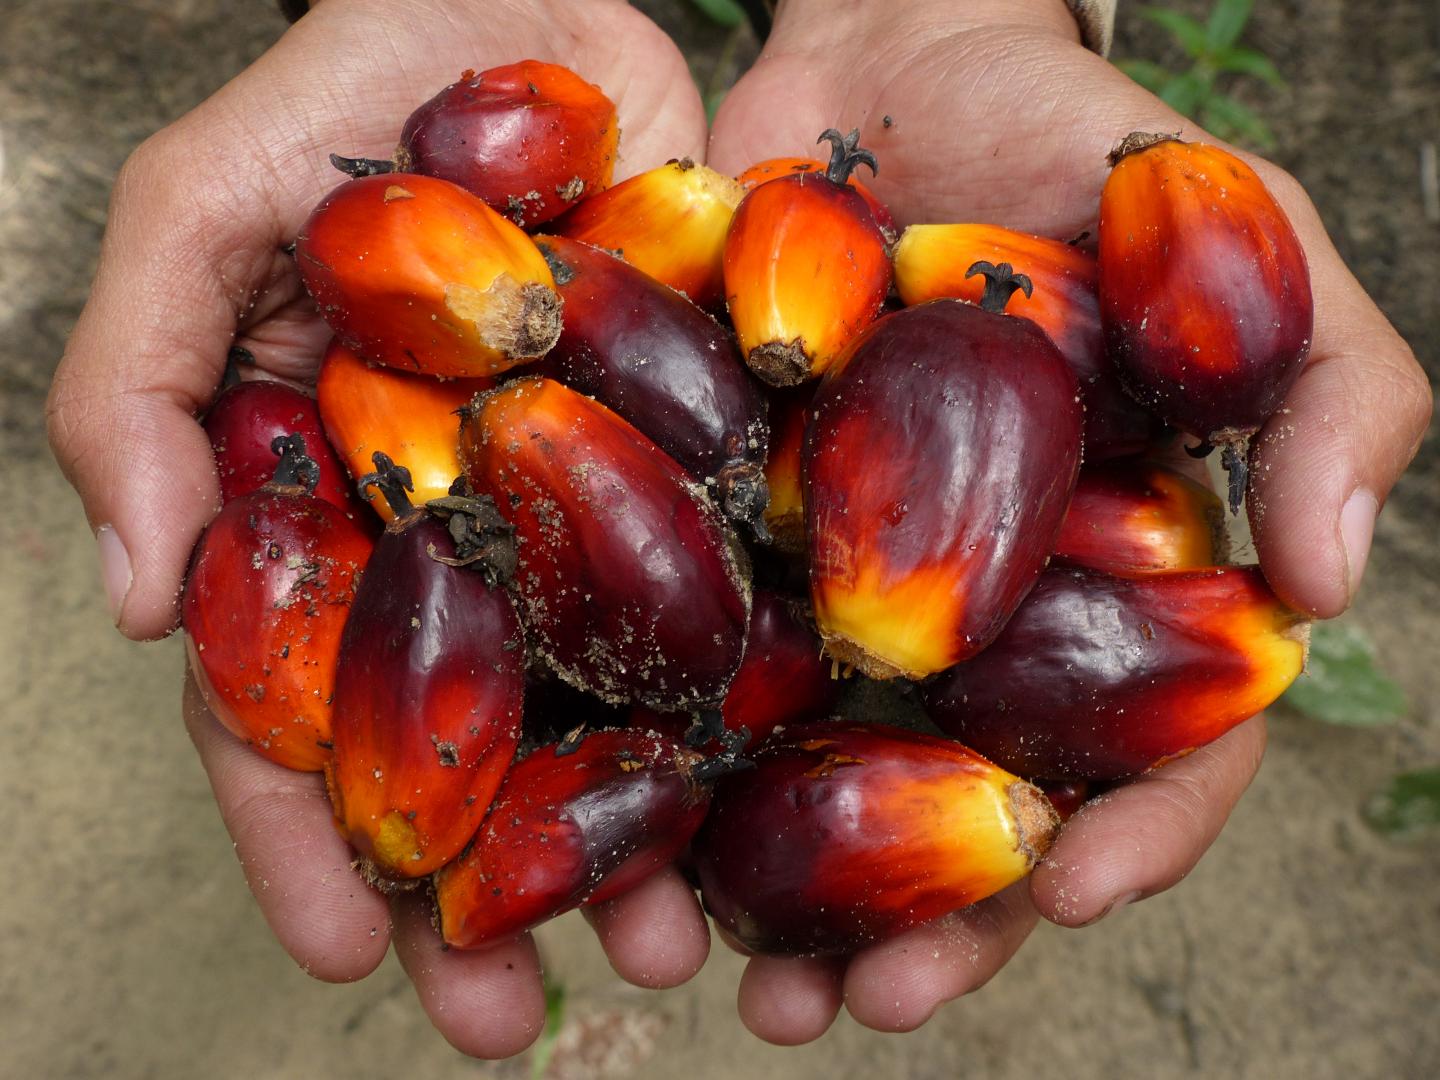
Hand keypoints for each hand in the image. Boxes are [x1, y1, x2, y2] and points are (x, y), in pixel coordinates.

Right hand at [50, 0, 712, 1057]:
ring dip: (619, 842)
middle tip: (510, 1022)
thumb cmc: (365, 83)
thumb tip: (128, 596)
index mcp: (327, 507)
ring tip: (665, 956)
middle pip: (455, 745)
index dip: (305, 830)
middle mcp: (458, 537)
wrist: (551, 3)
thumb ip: (135, 378)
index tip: (341, 954)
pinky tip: (768, 808)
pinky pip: (730, 605)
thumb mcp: (210, 205)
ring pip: (598, 705)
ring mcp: (592, 515)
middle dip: (469, 892)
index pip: (292, 701)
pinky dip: (743, 710)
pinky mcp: (711, 470)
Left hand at [707, 0, 1431, 1040]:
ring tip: (727, 977)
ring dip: (771, 891)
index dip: (1126, 828)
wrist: (887, 52)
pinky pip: (677, 662)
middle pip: (961, 802)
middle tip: (859, 1002)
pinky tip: (615, 836)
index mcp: (1109, 579)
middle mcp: (970, 613)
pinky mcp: (712, 534)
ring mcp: (832, 584)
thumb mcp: (1243, 238)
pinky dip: (650, 754)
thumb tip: (1327, 585)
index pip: (1148, 743)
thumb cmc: (1079, 142)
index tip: (1067, 890)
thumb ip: (1327, 392)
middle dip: (921, 918)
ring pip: (811, 774)